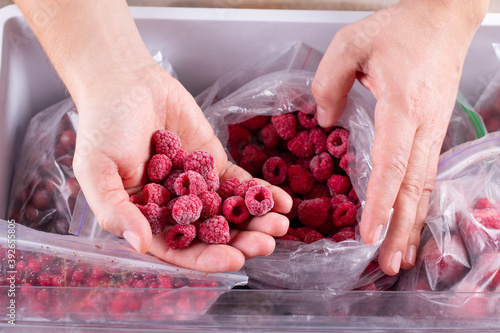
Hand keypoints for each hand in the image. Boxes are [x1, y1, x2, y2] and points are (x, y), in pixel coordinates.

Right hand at [73, 61, 291, 272]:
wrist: (126, 82)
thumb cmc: (103, 126)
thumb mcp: (97, 170)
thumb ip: (115, 210)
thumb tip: (141, 245)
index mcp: (146, 218)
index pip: (179, 248)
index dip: (206, 258)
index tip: (235, 262)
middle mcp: (175, 208)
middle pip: (212, 234)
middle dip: (241, 242)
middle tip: (267, 244)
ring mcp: (198, 186)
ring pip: (230, 211)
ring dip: (257, 221)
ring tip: (281, 224)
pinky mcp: (214, 164)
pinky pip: (240, 182)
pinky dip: (260, 192)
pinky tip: (282, 200)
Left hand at [312, 0, 487, 274]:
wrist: (444, 19)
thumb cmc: (399, 29)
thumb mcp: (351, 44)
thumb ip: (329, 83)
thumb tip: (325, 123)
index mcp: (402, 106)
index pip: (392, 163)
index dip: (380, 202)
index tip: (368, 233)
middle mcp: (423, 126)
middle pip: (413, 187)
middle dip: (399, 229)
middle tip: (385, 265)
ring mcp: (432, 131)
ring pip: (422, 186)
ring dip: (410, 224)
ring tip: (398, 258)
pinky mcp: (432, 131)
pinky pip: (423, 175)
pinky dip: (415, 204)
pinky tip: (408, 223)